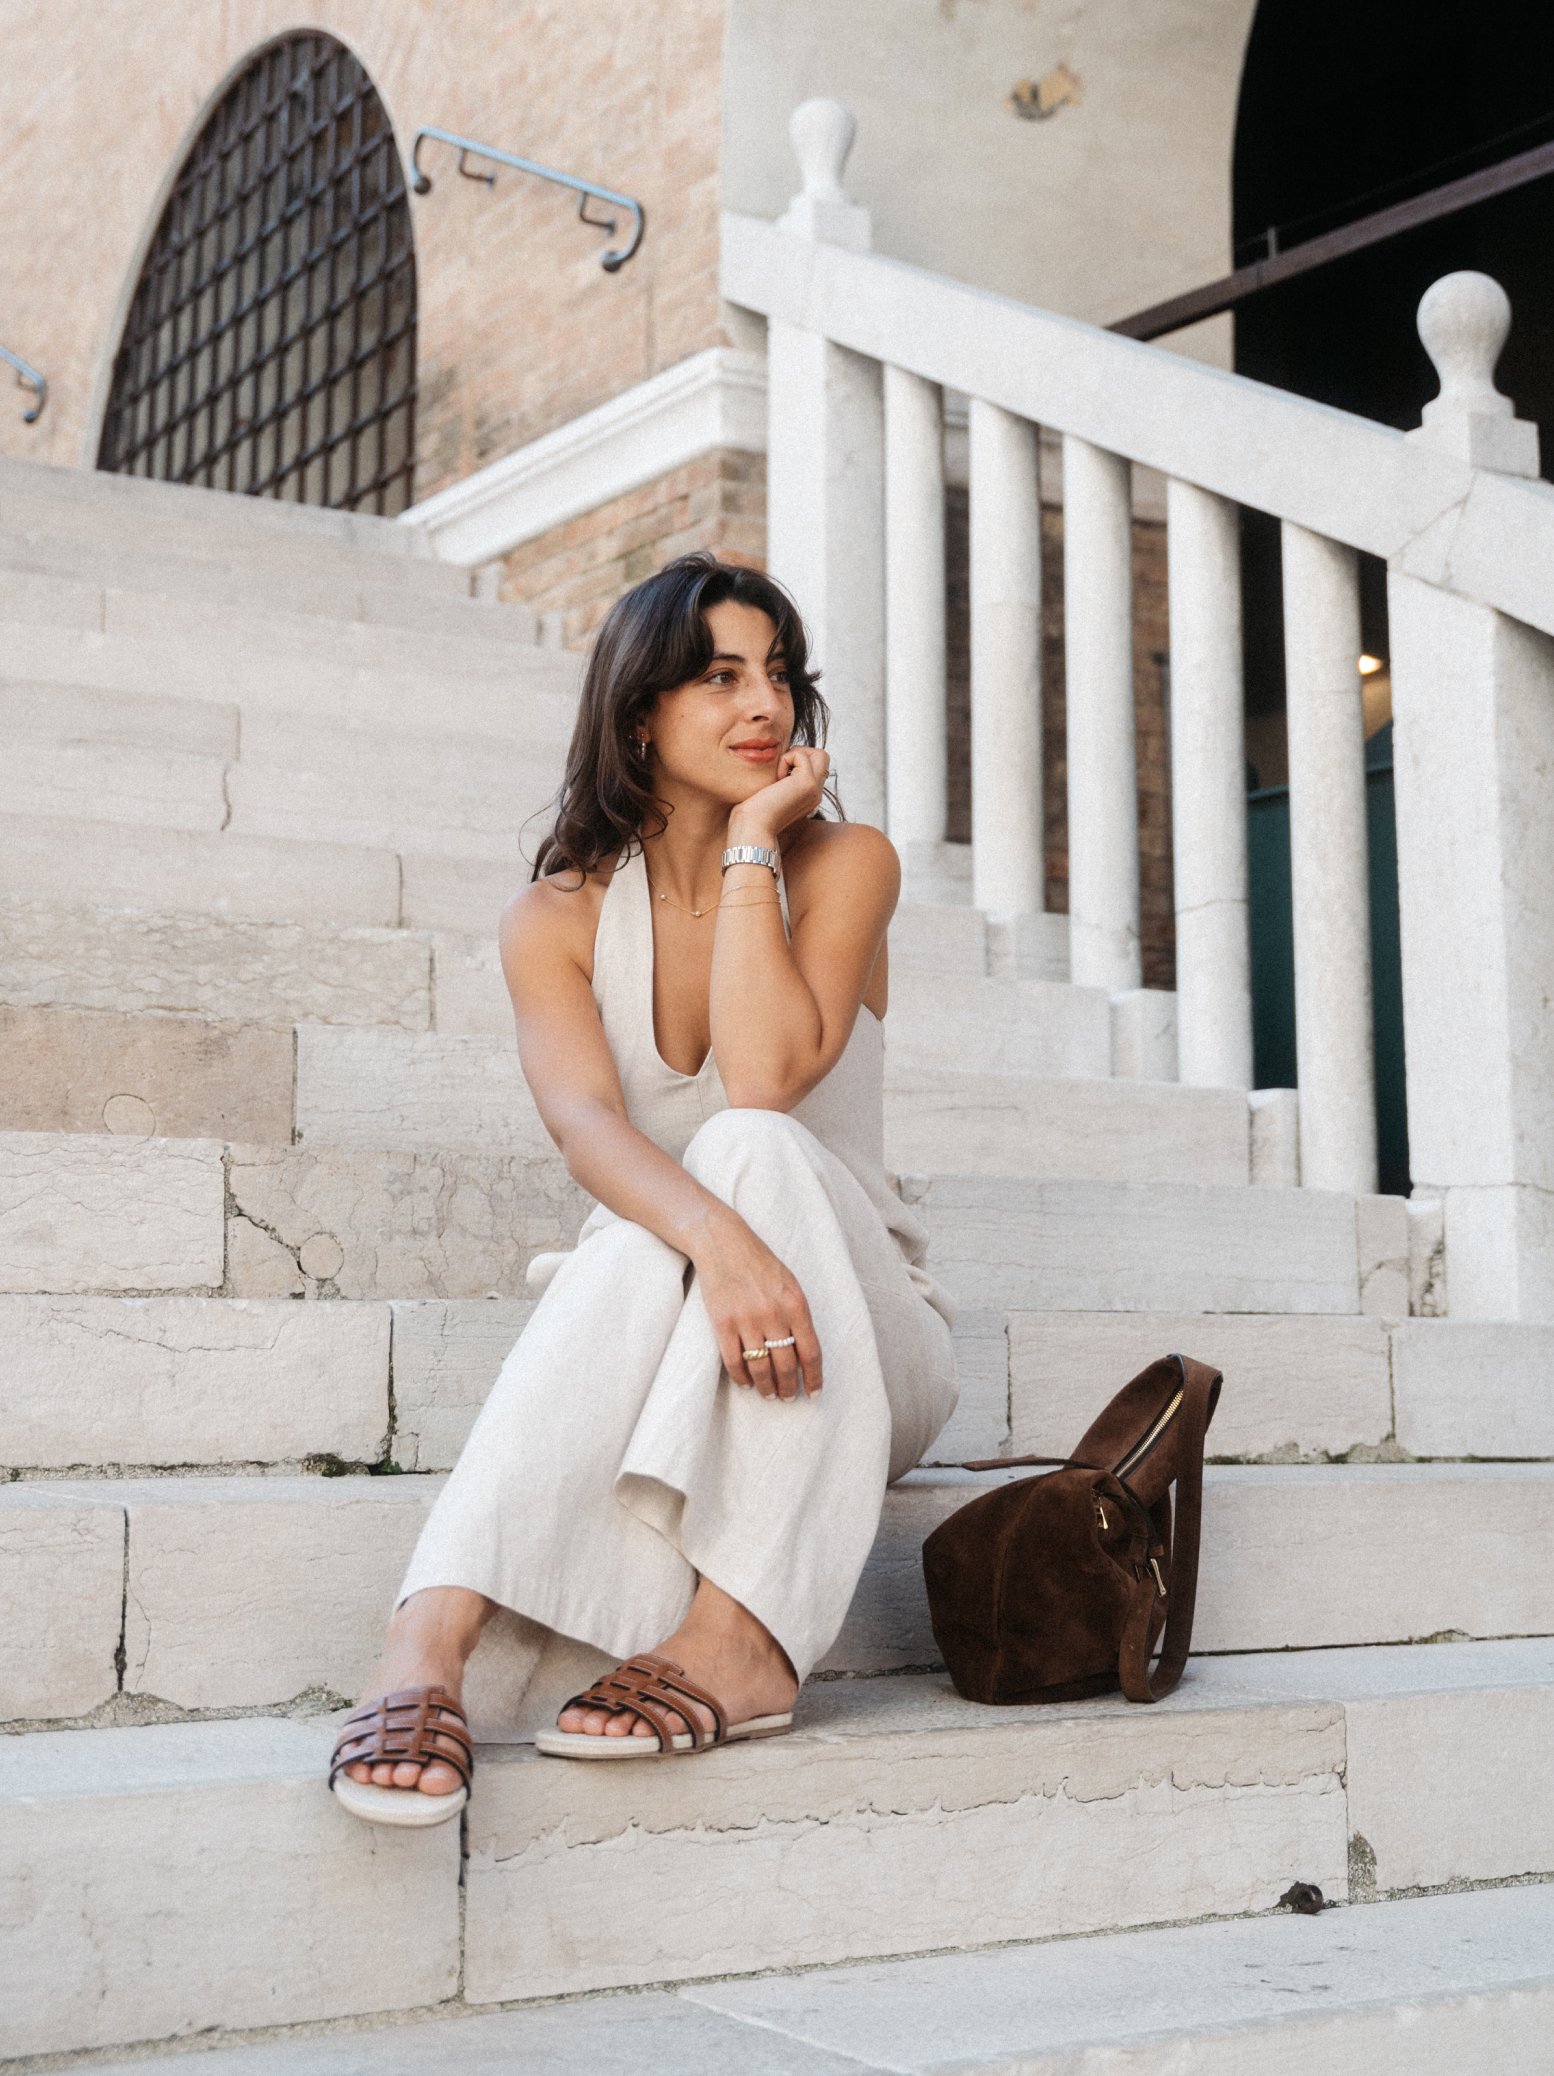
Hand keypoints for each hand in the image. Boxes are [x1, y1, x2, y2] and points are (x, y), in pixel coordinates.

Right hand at [692, 1212, 823, 1400]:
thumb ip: (798, 1315)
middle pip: (786, 1365)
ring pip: (760, 1367)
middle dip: (790, 1387)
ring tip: (769, 1394)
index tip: (814, 1393)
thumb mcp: (790, 1284)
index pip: (810, 1352)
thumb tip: (804, 1352)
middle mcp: (773, 1315)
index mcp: (795, 1304)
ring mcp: (746, 1320)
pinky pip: (734, 1361)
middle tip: (789, 1397)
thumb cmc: (760, 1263)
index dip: (814, 1377)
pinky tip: (746, 1383)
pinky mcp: (722, 1323)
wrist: (723, 1243)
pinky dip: (741, 1377)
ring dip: (767, 1387)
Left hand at [728, 744, 830, 845]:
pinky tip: (777, 779)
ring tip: (780, 774)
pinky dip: (786, 759)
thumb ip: (782, 780)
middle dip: (802, 753)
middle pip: (822, 757)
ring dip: (795, 755)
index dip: (799, 762)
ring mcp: (815, 789)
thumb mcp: (772, 793)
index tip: (780, 776)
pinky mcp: (808, 782)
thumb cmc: (754, 813)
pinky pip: (801, 754)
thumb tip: (779, 762)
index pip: (816, 767)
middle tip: (783, 768)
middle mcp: (816, 794)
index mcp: (809, 797)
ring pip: (819, 754)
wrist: (754, 828)